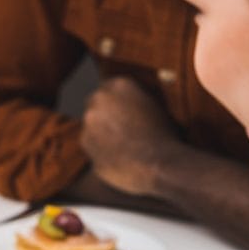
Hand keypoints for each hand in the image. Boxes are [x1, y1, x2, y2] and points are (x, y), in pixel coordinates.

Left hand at [79, 77, 180, 196]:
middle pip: (94, 104)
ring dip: (100, 133)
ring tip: (123, 146)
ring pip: (91, 126)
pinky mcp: (84, 143)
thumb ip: (135, 99)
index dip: (115, 102)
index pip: (108, 88)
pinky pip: (90, 145)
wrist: (158, 164)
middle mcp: (99, 99)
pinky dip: (99, 150)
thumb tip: (128, 103)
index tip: (121, 112)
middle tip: (120, 129)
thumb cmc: (164, 136)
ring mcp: (89, 121)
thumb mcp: (155, 106)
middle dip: (104, 115)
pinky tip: (117, 157)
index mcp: (119, 85)